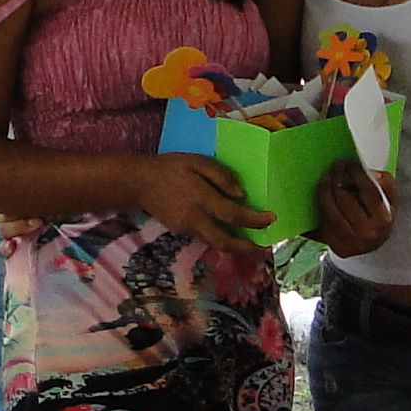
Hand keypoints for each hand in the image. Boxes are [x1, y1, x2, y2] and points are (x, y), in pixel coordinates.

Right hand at [131, 152, 272, 251]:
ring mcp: (186, 228)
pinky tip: (229, 235)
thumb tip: (241, 195)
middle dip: (247, 249)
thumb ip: (221, 176)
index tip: (271, 219)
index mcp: (201, 198)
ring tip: (251, 246)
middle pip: (225, 242)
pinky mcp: (180, 232)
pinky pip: (205, 239)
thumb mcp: (197, 161)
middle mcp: (195, 218)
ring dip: (235, 247)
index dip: (255, 220)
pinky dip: (220, 240)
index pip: (233, 215)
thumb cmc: (170, 167)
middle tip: (264, 249)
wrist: (138, 183)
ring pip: (215, 244)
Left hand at [312, 160, 396, 257]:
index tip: (351, 163)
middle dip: (340, 176)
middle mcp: (367, 231)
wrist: (365, 248)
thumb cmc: (377, 221)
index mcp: (383, 220)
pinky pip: (324, 212)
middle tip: (337, 164)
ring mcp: (349, 238)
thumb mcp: (389, 204)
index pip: (370, 191)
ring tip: (329, 173)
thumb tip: (371, 172)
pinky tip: (324, 187)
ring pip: (332, 204)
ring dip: (328, 184)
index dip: (358, 174)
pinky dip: (322, 196)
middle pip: (346, 197)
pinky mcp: (333, 241)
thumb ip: (385, 185)